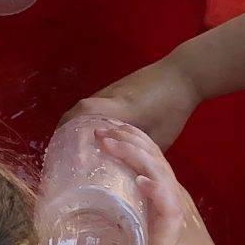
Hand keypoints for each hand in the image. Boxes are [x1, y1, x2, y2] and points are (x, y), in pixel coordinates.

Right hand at [68, 59, 200, 150]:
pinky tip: (89, 134)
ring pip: (84, 108)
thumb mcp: (161, 137)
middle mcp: (110, 96)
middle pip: (77, 111)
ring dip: (74, 125)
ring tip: (70, 148)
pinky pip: (93, 105)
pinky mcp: (115, 89)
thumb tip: (125, 169)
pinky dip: (85, 119)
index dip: (69, 131)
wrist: (184, 75)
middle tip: (61, 156)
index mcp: (122, 107)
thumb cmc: (174, 109)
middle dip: (64, 132)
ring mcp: (111, 90)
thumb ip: (140, 152)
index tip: (63, 153)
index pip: (84, 112)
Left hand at [96, 120, 227, 244]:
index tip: (108, 127)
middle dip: (128, 138)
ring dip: (135, 156)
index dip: (131, 139)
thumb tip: (102, 215)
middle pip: (154, 157)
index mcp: (167, 194)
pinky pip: (167, 205)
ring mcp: (177, 210)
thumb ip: (133, 221)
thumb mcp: (147, 234)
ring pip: (159, 173)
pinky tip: (141, 181)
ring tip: (112, 143)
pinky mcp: (176, 230)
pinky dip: (155, 190)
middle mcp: (174, 196)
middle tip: (102, 128)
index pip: (151, 158)